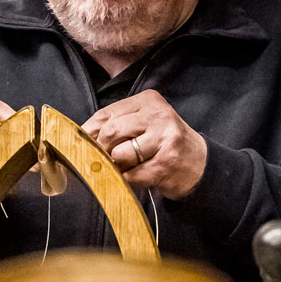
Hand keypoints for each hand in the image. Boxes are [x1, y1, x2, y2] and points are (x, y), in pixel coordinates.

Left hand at [81, 90, 206, 199]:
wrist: (199, 164)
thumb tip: (81, 137)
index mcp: (148, 101)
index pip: (105, 114)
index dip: (89, 133)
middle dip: (103, 151)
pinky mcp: (166, 163)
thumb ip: (116, 124)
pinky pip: (132, 175)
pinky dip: (128, 180)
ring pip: (120, 155)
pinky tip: (139, 176)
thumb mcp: (144, 124)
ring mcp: (164, 138)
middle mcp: (157, 115)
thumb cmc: (163, 143)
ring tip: (130, 168)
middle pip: (110, 132)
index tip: (83, 146)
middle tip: (107, 160)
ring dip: (118, 168)